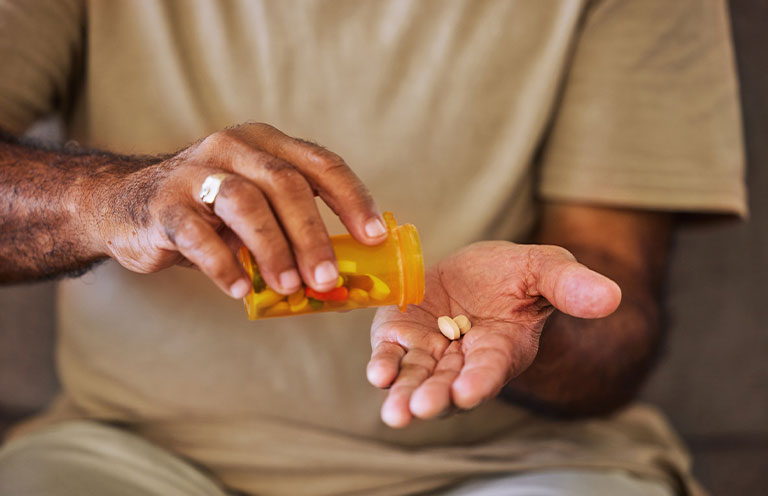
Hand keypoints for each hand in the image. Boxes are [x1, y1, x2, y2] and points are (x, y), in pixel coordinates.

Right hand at [89, 123, 386, 297]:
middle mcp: (234, 148)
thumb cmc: (209, 213)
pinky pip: (199, 234)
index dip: (353, 199)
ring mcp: (196, 171)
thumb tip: (342, 278)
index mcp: (267, 145)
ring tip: (288, 287)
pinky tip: (238, 290)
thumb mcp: (256, 208)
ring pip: (246, 203)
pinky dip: (223, 265)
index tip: (374, 237)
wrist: (127, 205)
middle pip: (287, 185)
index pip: (322, 165)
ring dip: (273, 250)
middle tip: (328, 278)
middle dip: (313, 235)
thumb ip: (292, 228)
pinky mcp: (165, 203)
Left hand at [367, 241, 621, 427]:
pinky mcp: (402, 334)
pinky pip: (393, 354)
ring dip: (405, 393)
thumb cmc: (518, 274)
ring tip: (396, 411)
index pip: (491, 370)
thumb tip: (611, 296)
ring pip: (417, 378)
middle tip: (420, 409)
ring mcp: (431, 350)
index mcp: (502, 348)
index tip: (467, 391)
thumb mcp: (546, 269)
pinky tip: (379, 373)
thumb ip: (570, 285)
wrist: (479, 270)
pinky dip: (384, 364)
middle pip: (448, 385)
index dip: (480, 380)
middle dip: (435, 397)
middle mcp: (464, 359)